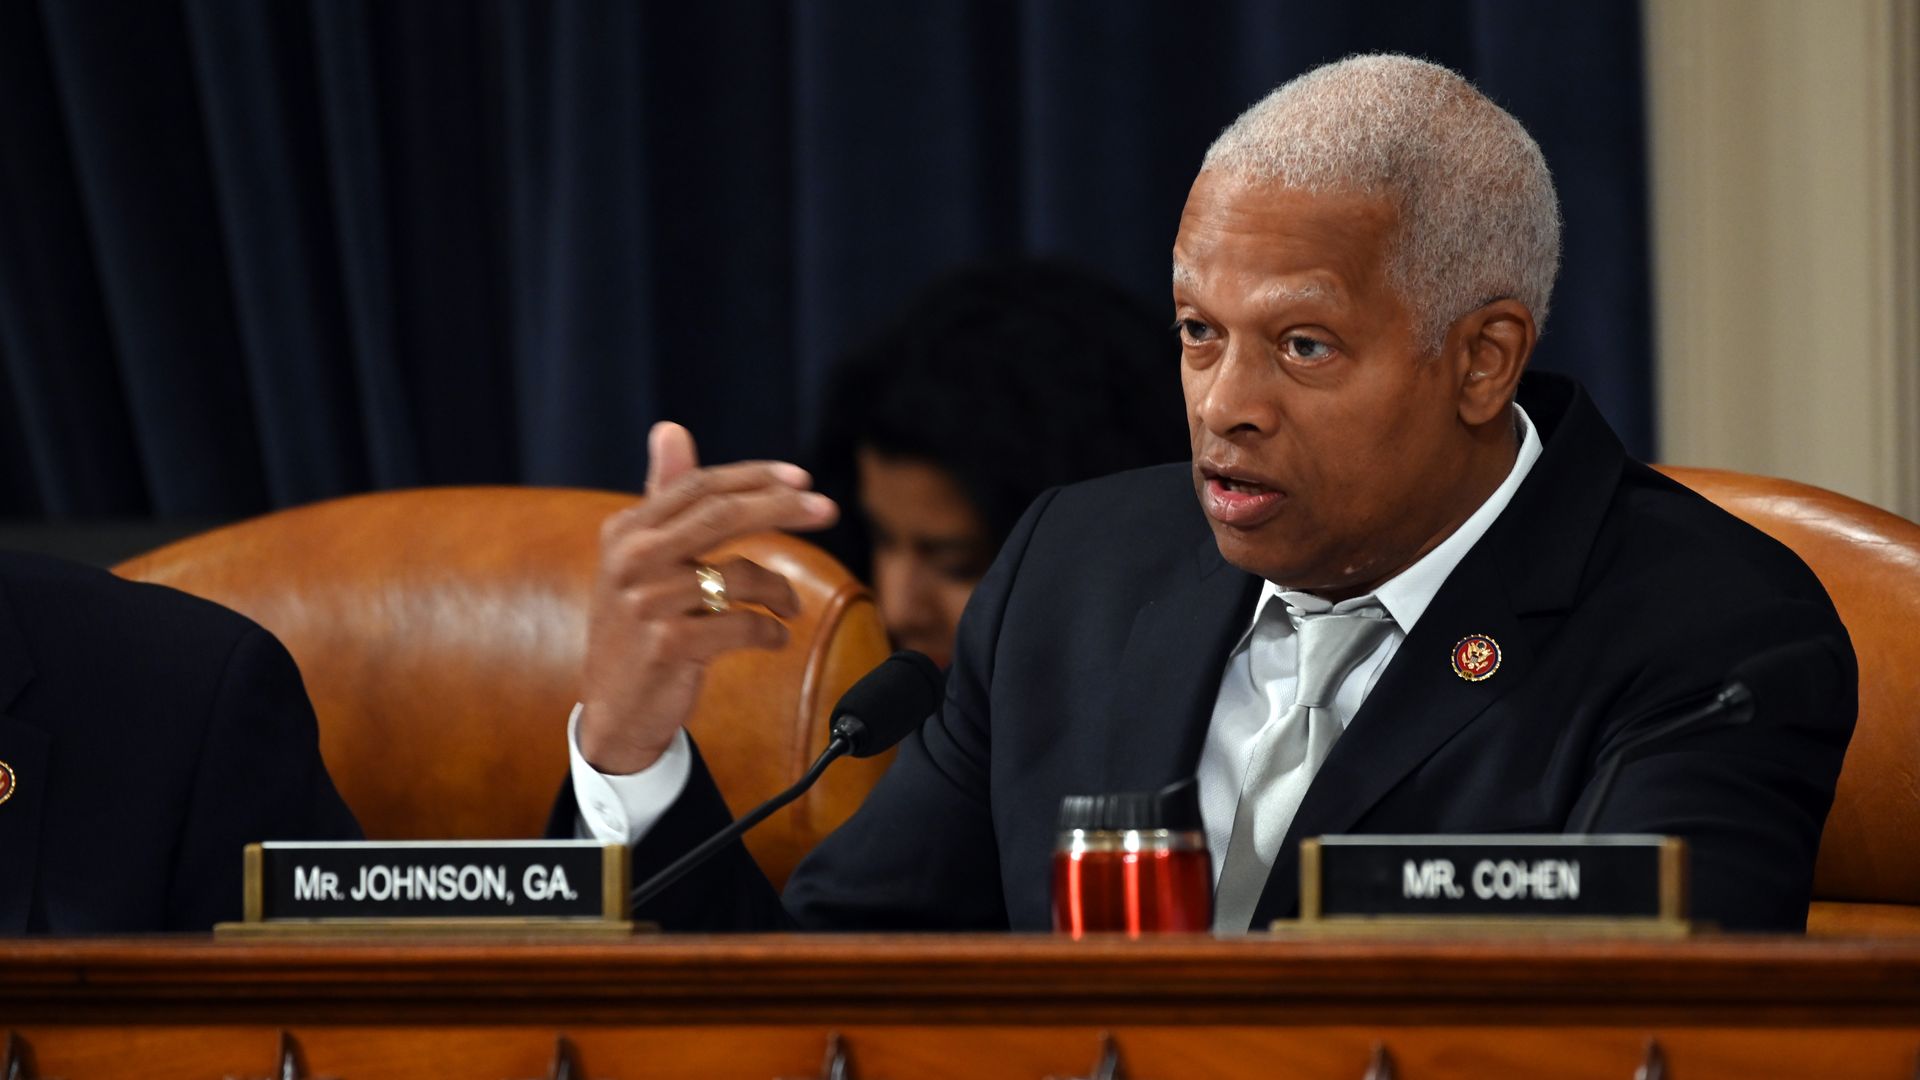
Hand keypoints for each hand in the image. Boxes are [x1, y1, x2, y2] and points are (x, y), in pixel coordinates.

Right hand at [578, 422, 837, 773]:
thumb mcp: (642, 559)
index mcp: (626, 531)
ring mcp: (647, 603)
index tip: (803, 479)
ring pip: (742, 575)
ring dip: (779, 591)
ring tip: (788, 606)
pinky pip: (743, 625)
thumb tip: (671, 428)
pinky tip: (774, 637)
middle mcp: (631, 560)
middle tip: (828, 508)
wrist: (616, 711)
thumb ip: (663, 496)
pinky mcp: (669, 645)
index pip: (701, 486)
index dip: (756, 478)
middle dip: (782, 507)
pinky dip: (770, 631)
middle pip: (722, 515)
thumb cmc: (639, 628)